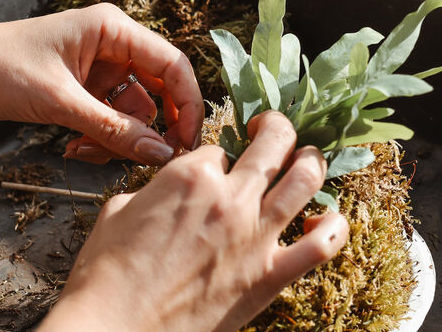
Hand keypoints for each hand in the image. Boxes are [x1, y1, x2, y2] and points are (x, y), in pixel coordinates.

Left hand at [0, 3, 202, 165]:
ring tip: (88, 152)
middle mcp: (112, 46)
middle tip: (149, 160)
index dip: (187, 105)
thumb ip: (112, 129)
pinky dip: (100, 139)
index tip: (188, 142)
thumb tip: (159, 152)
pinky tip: (76, 148)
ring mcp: (99, 70)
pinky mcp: (84, 90)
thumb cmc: (0, 67)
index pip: (171, 65)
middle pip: (157, 92)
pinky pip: (109, 120)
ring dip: (118, 139)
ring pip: (132, 113)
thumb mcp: (60, 101)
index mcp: (113, 30)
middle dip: (151, 129)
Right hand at [38, 111, 349, 331]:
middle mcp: (229, 198)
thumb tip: (164, 195)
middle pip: (273, 143)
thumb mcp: (118, 212)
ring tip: (307, 160)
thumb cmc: (106, 274)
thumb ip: (152, 193)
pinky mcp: (269, 276)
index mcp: (188, 176)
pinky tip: (327, 219)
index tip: (215, 168)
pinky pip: (322, 244)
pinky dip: (334, 226)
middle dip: (275, 129)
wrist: (114, 327)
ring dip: (312, 161)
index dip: (218, 156)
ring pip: (306, 180)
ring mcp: (255, 236)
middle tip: (271, 131)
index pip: (219, 148)